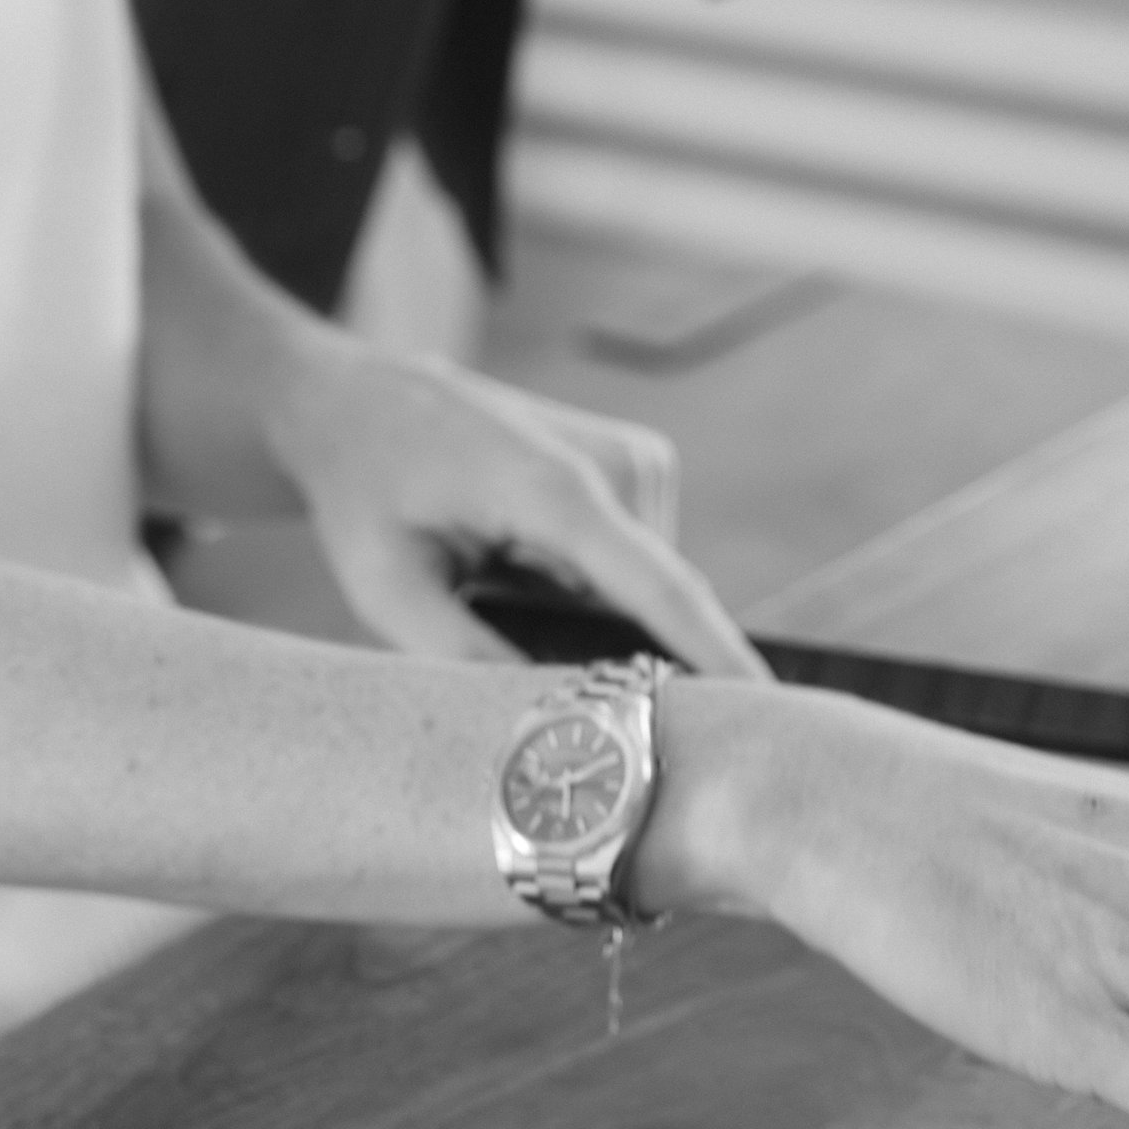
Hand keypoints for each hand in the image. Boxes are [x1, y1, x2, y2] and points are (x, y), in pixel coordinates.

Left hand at [262, 335, 769, 679]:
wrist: (357, 404)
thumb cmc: (365, 494)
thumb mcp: (389, 591)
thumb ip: (470, 661)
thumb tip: (554, 724)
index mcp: (552, 489)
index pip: (662, 588)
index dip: (718, 658)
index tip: (772, 712)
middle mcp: (614, 465)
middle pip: (657, 606)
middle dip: (629, 664)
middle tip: (552, 684)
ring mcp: (633, 461)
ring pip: (647, 593)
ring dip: (590, 621)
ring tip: (495, 586)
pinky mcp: (635, 468)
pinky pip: (636, 567)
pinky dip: (592, 592)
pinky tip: (517, 567)